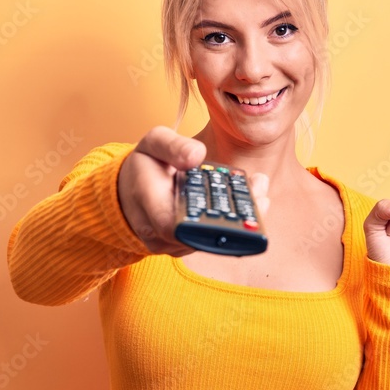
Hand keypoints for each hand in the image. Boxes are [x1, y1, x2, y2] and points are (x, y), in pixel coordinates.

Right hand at [116, 126, 269, 255]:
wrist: (129, 192)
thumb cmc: (144, 166)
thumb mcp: (153, 144)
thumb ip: (172, 145)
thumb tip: (197, 155)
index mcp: (148, 205)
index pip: (174, 224)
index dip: (206, 220)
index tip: (234, 200)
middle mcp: (159, 233)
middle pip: (202, 235)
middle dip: (236, 217)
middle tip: (261, 193)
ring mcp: (172, 244)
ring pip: (211, 239)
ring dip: (240, 219)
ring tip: (260, 192)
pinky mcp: (185, 246)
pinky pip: (211, 239)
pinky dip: (232, 222)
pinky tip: (250, 201)